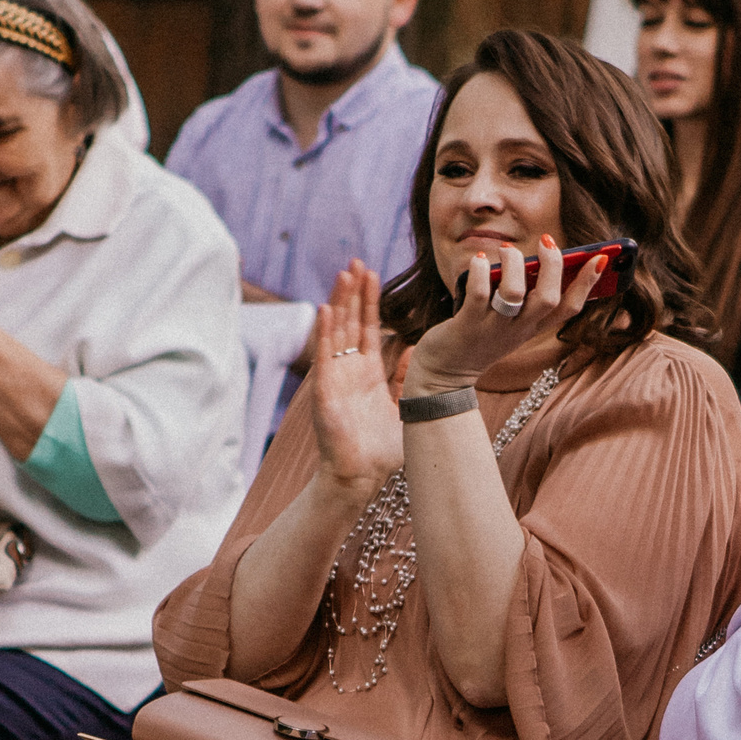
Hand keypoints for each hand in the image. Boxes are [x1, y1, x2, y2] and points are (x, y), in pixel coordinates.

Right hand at [308, 263, 401, 501]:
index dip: (369, 302)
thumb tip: (415, 355)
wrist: (360, 477)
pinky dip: (324, 333)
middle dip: (353, 292)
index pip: (367, 328)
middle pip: (350, 322)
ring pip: (337, 332)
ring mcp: (335, 379)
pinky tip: (326, 309)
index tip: (372, 274)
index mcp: (367, 374)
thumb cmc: (380, 451)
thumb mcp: (402, 408)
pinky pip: (324, 357)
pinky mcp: (325, 391)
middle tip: (357, 262)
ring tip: (344, 274)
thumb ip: (406, 381)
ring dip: (339, 302)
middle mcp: (349, 371)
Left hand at [406, 237, 606, 394]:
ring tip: (506, 249)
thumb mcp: (511, 321)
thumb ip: (527, 295)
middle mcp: (519, 329)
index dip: (588, 283)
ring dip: (514, 263)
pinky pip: (478, 294)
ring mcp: (494, 328)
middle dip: (552, 266)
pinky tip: (479, 260)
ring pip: (514, 294)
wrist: (446, 373)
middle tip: (546, 241)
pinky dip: (481, 271)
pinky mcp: (467, 325)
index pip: (570, 308)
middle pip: (548, 299)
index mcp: (534, 327)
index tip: (600, 258)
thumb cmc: (481, 335)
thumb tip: (543, 256)